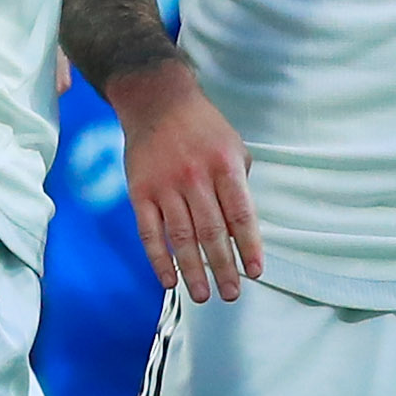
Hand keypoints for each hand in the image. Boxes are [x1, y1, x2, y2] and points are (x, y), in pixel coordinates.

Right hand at [117, 62, 263, 304]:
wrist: (155, 100)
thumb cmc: (201, 126)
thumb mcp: (232, 145)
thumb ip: (239, 183)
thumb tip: (242, 226)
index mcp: (224, 165)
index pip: (241, 215)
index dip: (248, 247)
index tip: (255, 272)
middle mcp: (195, 177)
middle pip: (212, 232)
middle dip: (224, 267)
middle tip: (231, 293)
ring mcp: (165, 186)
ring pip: (181, 238)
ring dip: (194, 271)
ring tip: (204, 295)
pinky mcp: (140, 192)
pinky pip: (150, 232)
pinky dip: (159, 259)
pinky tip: (169, 280)